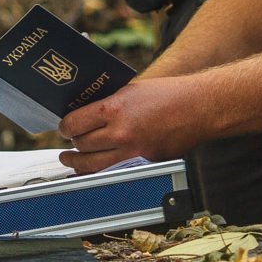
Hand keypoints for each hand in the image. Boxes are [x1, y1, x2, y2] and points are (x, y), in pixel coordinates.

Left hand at [57, 76, 204, 172]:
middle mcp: (120, 133)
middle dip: (72, 144)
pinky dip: (101, 169)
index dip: (64, 127)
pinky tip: (95, 166)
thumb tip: (85, 114)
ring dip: (78, 164)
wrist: (198, 107)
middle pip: (81, 146)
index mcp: (114, 109)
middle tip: (69, 141)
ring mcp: (132, 152)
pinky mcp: (143, 163)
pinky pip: (114, 170)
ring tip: (70, 160)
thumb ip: (107, 104)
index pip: (74, 124)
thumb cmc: (167, 94)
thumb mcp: (130, 90)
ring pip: (93, 166)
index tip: (63, 127)